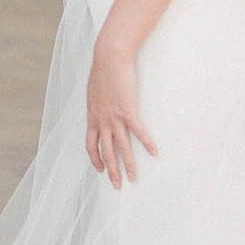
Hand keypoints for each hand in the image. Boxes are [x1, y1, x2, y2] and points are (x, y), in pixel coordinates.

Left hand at [85, 36, 157, 189]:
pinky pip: (138, 132)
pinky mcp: (128, 111)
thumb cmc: (102, 70)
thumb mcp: (94, 90)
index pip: (91, 145)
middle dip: (111, 170)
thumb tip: (100, 104)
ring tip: (133, 178)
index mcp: (92, 117)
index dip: (95, 159)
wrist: (108, 58)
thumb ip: (97, 102)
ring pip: (121, 147)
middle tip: (116, 185)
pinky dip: (147, 143)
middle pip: (106, 152)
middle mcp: (102, 121)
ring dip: (127, 164)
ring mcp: (114, 117)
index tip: (100, 170)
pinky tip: (154, 152)